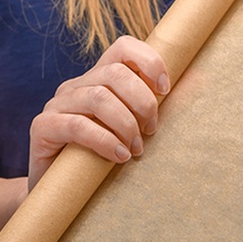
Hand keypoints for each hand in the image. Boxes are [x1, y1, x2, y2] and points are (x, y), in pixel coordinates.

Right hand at [28, 36, 169, 188]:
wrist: (59, 194)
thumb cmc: (103, 161)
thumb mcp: (133, 132)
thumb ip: (157, 107)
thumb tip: (199, 79)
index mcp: (98, 80)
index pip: (123, 47)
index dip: (149, 61)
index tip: (165, 90)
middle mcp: (76, 86)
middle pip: (115, 73)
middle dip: (142, 102)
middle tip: (152, 131)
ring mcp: (56, 105)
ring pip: (98, 97)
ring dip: (126, 124)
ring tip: (136, 149)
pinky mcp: (42, 127)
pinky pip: (77, 125)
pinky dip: (104, 141)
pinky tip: (118, 157)